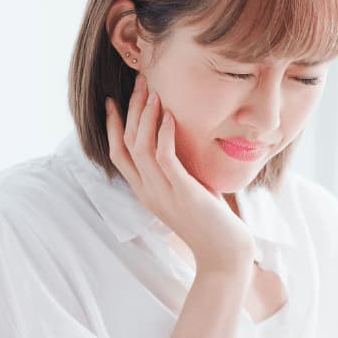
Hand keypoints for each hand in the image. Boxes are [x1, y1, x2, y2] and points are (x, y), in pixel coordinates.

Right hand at [104, 74, 255, 274]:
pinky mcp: (183, 193)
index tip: (113, 100)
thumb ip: (180, 171)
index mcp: (146, 192)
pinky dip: (164, 133)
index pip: (118, 154)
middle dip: (129, 110)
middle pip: (126, 144)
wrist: (225, 254)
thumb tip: (184, 144)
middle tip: (138, 83)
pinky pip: (165, 158)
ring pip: (141, 147)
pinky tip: (170, 115)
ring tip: (153, 91)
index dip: (112, 126)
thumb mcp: (189, 191)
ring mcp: (163, 193)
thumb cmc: (213, 223)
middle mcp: (148, 192)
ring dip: (145, 116)